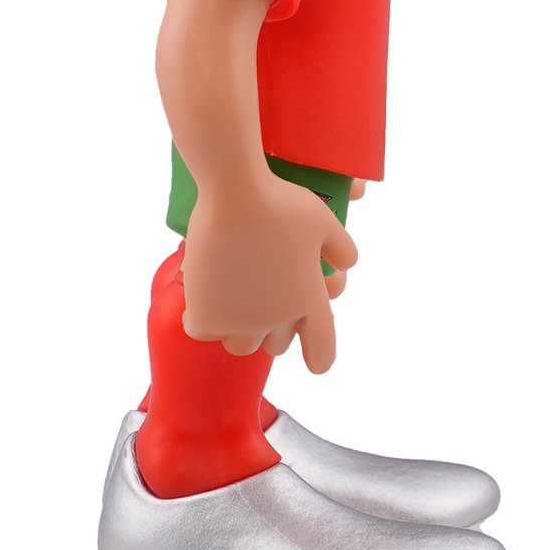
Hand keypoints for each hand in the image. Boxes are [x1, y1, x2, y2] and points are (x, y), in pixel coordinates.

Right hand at [180, 170, 358, 372]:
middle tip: (266, 300)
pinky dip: (204, 319)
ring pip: (240, 345)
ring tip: (235, 302)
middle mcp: (277, 320)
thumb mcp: (324, 221)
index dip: (319, 355)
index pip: (322, 353)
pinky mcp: (206, 314)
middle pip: (276, 346)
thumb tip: (345, 266)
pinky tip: (207, 299)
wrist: (233, 194)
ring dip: (240, 329)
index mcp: (311, 303)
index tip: (313, 354)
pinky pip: (203, 331)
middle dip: (274, 329)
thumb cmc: (280, 202)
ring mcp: (240, 320)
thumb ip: (342, 248)